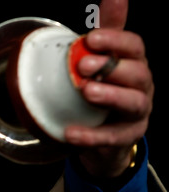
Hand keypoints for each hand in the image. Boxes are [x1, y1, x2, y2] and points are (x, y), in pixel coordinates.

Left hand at [65, 0, 153, 177]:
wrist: (104, 135)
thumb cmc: (104, 90)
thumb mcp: (104, 60)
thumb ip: (108, 32)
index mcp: (134, 64)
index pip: (134, 47)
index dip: (115, 40)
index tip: (91, 38)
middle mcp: (141, 87)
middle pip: (138, 73)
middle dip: (112, 67)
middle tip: (82, 65)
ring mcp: (137, 114)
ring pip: (134, 103)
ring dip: (111, 96)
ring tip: (86, 92)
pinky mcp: (126, 137)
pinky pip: (112, 138)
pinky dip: (92, 136)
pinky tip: (71, 133)